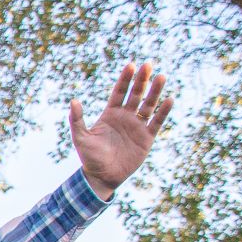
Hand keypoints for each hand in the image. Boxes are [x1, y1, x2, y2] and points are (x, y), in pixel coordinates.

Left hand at [70, 61, 172, 194]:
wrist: (102, 176)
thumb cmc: (89, 157)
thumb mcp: (81, 137)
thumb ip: (77, 120)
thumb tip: (73, 101)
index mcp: (110, 114)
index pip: (119, 92)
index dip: (125, 79)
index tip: (131, 65)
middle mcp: (125, 117)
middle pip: (136, 94)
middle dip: (142, 80)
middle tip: (148, 65)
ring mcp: (137, 126)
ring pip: (148, 105)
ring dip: (155, 92)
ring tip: (161, 77)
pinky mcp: (146, 138)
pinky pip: (156, 122)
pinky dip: (162, 112)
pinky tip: (168, 100)